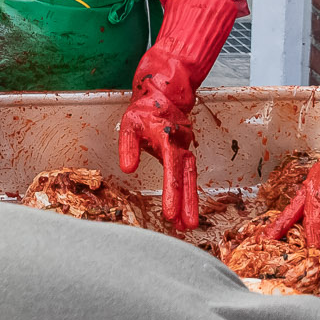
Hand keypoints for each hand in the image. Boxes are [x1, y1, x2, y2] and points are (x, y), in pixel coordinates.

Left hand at [120, 64, 200, 230]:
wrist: (166, 92)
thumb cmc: (146, 108)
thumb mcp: (129, 124)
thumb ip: (128, 146)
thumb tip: (128, 169)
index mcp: (168, 139)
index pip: (172, 170)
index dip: (172, 193)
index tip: (170, 213)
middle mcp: (181, 146)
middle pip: (187, 179)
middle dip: (188, 204)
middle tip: (188, 227)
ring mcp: (185, 148)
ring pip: (190, 178)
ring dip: (189, 201)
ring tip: (187, 224)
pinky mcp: (184, 151)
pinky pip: (187, 174)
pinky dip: (187, 191)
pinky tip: (184, 207)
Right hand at [269, 31, 319, 246]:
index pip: (316, 204)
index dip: (314, 226)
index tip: (315, 244)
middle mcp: (318, 175)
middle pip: (298, 202)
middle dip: (283, 221)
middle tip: (268, 237)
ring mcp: (319, 177)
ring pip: (301, 202)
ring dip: (290, 218)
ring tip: (274, 235)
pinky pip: (311, 200)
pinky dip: (304, 213)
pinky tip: (299, 226)